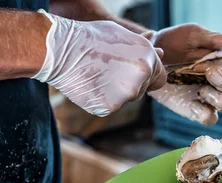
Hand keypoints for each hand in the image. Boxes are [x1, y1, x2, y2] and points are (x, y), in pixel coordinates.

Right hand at [33, 10, 165, 116]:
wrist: (60, 50)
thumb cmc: (90, 37)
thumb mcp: (121, 35)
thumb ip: (144, 49)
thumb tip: (161, 54)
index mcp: (148, 58)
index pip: (160, 78)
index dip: (149, 76)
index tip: (133, 71)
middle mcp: (141, 78)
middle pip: (143, 90)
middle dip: (131, 83)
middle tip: (109, 70)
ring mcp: (125, 95)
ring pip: (126, 99)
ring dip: (116, 91)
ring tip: (98, 74)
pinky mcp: (109, 107)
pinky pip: (111, 106)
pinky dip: (102, 99)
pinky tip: (90, 84)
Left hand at [148, 23, 221, 124]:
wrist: (149, 57)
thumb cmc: (174, 42)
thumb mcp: (193, 35)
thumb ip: (215, 39)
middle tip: (210, 72)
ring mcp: (209, 97)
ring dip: (221, 99)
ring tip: (202, 88)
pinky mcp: (194, 110)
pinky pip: (210, 119)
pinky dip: (206, 113)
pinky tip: (194, 103)